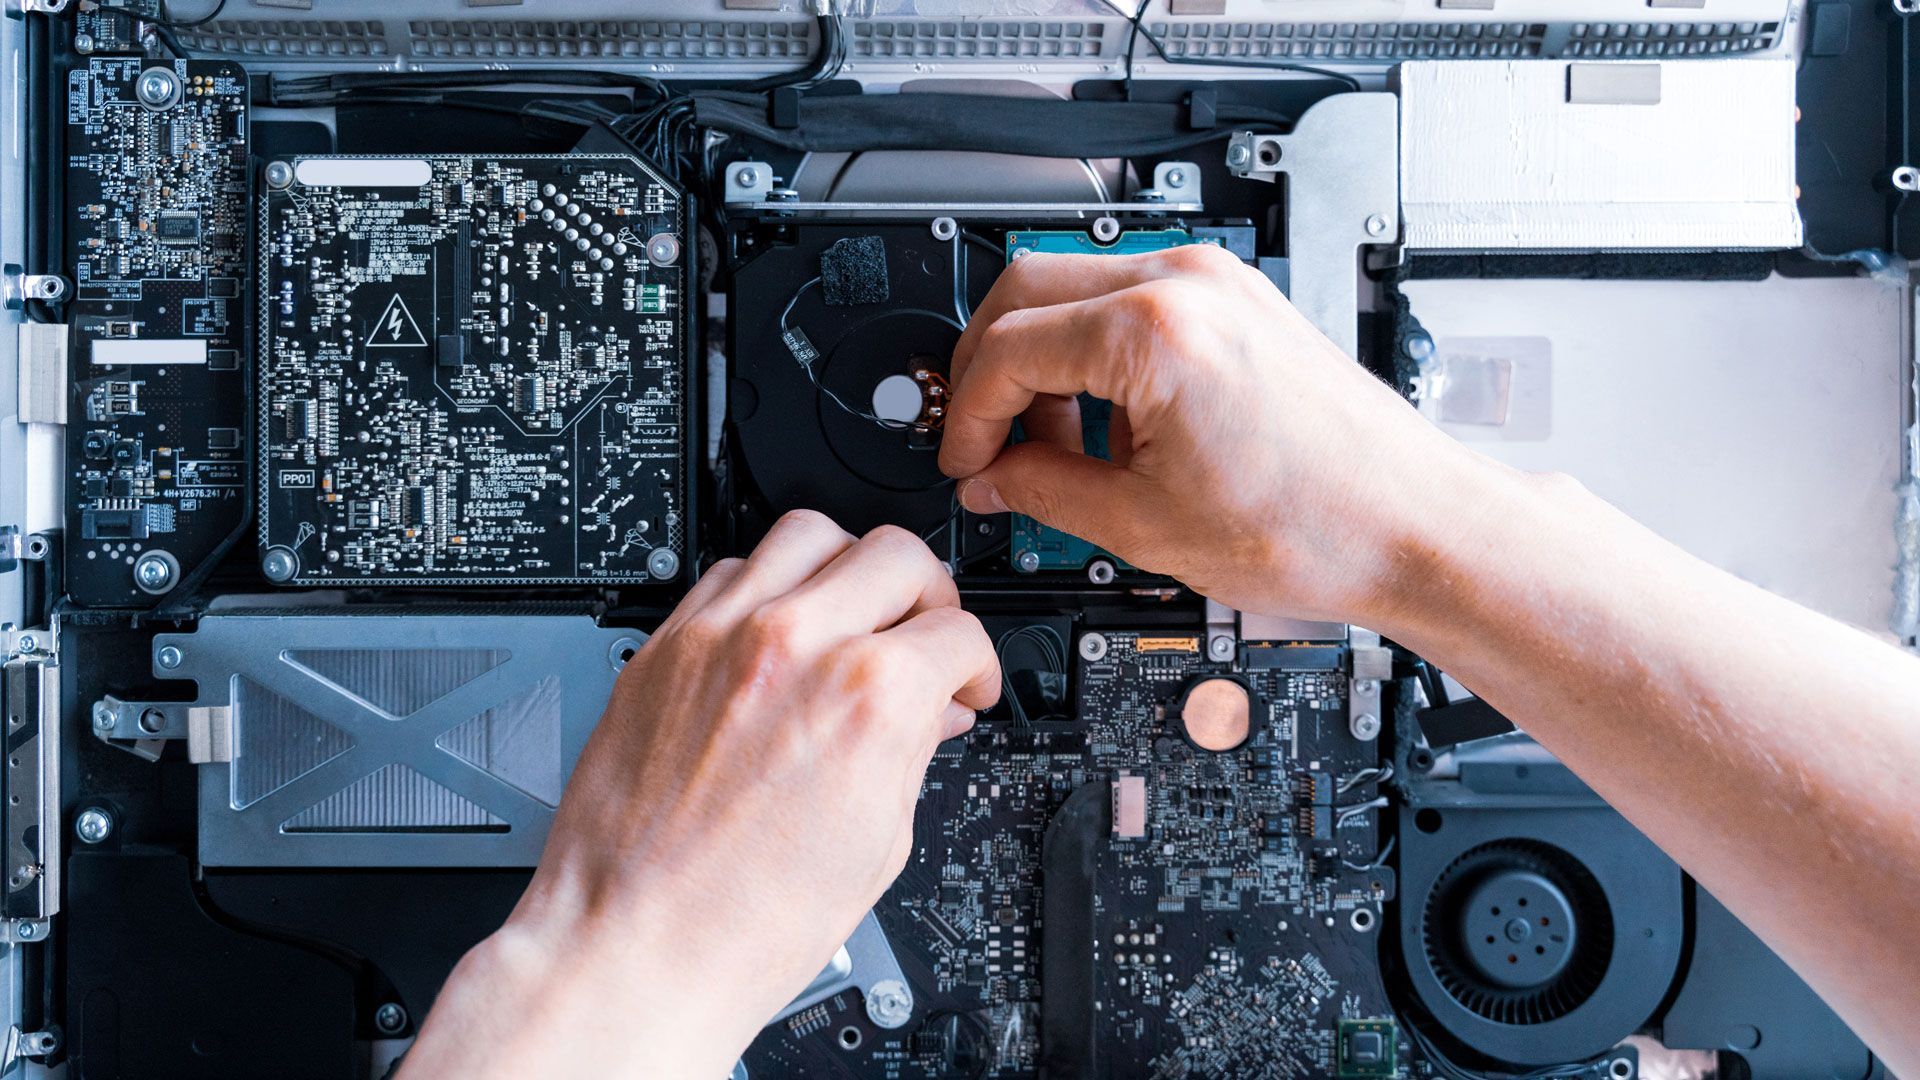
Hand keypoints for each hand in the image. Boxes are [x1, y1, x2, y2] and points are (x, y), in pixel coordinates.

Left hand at [400, 511, 998, 1079]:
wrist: (637, 945)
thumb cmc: (745, 921)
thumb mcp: (878, 841)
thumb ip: (913, 750)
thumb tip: (933, 712)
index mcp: (870, 696)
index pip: (959, 631)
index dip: (976, 666)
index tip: (964, 684)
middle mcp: (796, 644)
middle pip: (896, 553)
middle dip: (929, 595)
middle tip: (923, 635)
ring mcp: (722, 636)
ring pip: (810, 534)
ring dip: (847, 567)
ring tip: (851, 612)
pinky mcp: (665, 647)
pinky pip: (731, 570)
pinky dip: (769, 589)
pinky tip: (778, 634)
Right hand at [939, 243, 1478, 624]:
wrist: (1413, 526)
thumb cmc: (1319, 525)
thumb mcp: (1145, 525)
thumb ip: (1042, 492)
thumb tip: (990, 481)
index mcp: (1154, 331)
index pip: (1006, 349)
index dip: (968, 417)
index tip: (967, 463)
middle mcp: (1187, 283)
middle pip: (1024, 290)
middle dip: (989, 372)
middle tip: (986, 443)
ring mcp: (1219, 283)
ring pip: (1075, 290)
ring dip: (1043, 363)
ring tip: (1060, 451)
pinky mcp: (1240, 301)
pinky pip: (1132, 302)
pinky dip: (1097, 356)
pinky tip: (1114, 430)